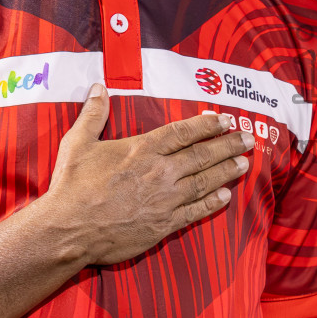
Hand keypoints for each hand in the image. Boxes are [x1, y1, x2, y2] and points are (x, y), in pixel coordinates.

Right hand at [40, 84, 253, 264]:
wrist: (68, 230)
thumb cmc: (71, 187)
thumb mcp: (77, 143)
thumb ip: (93, 114)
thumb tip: (100, 87)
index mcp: (142, 150)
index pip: (184, 132)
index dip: (207, 125)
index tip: (225, 119)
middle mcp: (160, 172)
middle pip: (202, 154)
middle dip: (228, 145)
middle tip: (248, 138)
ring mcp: (165, 199)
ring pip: (205, 181)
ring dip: (227, 170)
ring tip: (244, 163)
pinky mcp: (163, 224)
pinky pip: (195, 212)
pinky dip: (212, 203)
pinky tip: (225, 197)